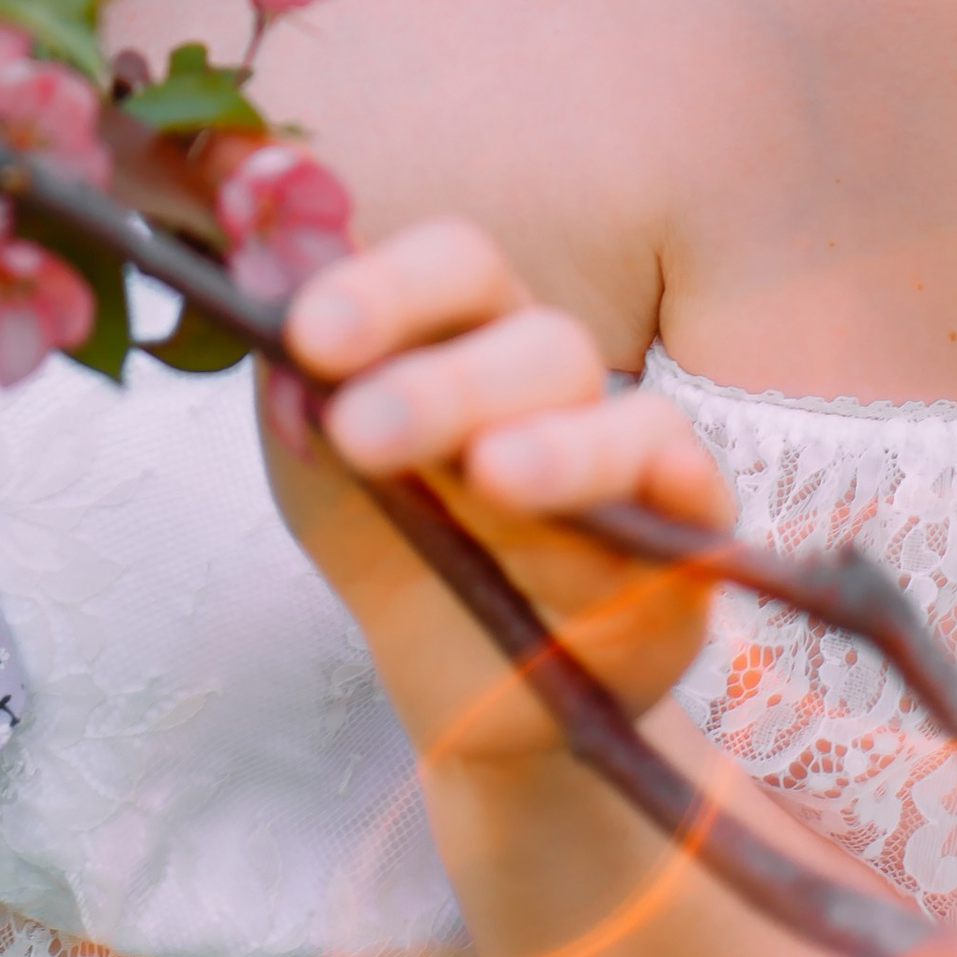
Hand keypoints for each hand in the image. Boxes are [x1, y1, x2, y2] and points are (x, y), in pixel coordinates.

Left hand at [271, 220, 732, 780]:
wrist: (465, 688)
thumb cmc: (395, 543)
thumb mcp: (319, 470)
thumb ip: (294, 392)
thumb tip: (262, 315)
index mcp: (470, 331)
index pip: (452, 268)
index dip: (385, 288)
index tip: (306, 335)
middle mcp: (552, 377)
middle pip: (530, 337)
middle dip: (445, 381)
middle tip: (362, 428)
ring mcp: (624, 455)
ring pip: (618, 416)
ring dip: (555, 443)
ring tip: (492, 476)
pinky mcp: (680, 543)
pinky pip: (695, 496)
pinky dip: (673, 483)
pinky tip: (647, 491)